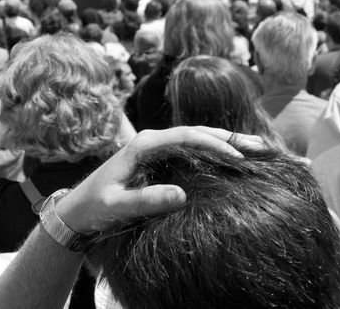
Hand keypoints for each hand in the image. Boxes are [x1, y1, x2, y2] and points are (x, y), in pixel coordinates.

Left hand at [56, 126, 263, 233]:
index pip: (186, 136)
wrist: (78, 208)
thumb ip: (145, 200)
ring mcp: (157, 147)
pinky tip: (233, 158)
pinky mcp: (160, 158)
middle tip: (261, 147)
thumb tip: (181, 195)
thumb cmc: (94, 206)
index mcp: (143, 144)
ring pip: (197, 138)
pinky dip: (215, 151)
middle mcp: (152, 140)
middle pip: (197, 131)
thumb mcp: (116, 205)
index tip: (237, 160)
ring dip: (226, 141)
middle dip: (229, 137)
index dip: (214, 144)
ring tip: (257, 148)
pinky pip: (192, 149)